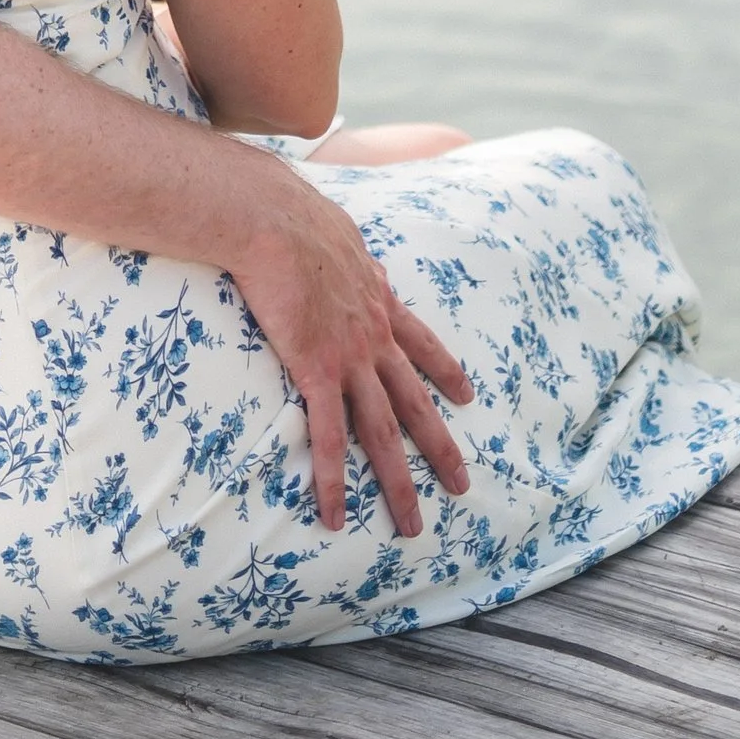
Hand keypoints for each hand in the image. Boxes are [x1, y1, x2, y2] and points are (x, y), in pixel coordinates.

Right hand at [229, 164, 473, 533]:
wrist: (272, 217)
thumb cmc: (291, 212)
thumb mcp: (336, 229)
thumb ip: (349, 249)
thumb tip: (353, 247)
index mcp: (377, 300)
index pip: (421, 343)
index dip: (446, 372)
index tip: (467, 396)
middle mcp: (373, 336)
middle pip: (415, 404)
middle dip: (440, 448)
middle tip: (462, 486)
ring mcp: (350, 359)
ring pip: (383, 433)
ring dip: (398, 484)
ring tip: (412, 526)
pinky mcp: (317, 371)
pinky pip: (327, 438)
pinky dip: (333, 481)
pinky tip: (336, 516)